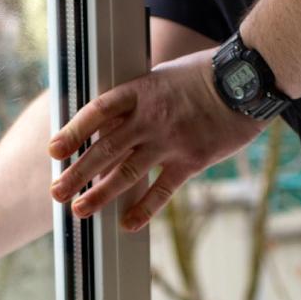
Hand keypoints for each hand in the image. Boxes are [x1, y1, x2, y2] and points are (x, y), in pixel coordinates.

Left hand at [48, 48, 267, 230]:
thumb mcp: (163, 76)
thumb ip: (138, 99)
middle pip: (105, 148)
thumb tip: (110, 119)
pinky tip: (127, 224)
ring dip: (100, 193)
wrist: (246, 82)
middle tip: (56, 191)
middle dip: (77, 171)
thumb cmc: (205, 75)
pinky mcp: (191, 160)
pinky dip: (144, 209)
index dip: (73, 131)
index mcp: (140, 91)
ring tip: (79, 210)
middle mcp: (151, 118)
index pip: (98, 112)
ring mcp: (170, 141)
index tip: (54, 150)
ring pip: (127, 172)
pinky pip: (163, 190)